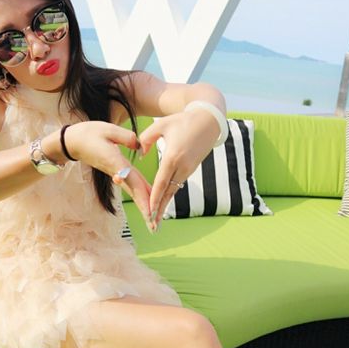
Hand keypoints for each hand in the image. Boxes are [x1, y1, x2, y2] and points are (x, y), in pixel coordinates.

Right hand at [64, 121, 151, 223]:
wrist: (72, 143)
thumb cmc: (88, 134)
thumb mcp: (107, 130)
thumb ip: (125, 137)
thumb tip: (138, 145)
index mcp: (115, 162)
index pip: (133, 181)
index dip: (143, 195)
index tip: (150, 211)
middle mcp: (117, 171)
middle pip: (135, 192)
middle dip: (145, 209)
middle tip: (154, 226)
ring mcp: (117, 173)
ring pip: (134, 191)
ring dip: (144, 206)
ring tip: (153, 222)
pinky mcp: (117, 172)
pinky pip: (132, 185)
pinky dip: (141, 195)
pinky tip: (148, 204)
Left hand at [138, 109, 220, 226]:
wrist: (208, 121)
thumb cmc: (182, 120)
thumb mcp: (161, 125)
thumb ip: (146, 139)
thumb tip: (140, 155)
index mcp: (173, 157)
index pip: (161, 182)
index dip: (154, 199)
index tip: (149, 212)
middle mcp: (182, 167)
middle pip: (168, 193)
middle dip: (159, 210)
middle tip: (152, 226)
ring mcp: (188, 169)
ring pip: (173, 190)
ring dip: (164, 205)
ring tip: (156, 220)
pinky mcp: (191, 169)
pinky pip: (178, 184)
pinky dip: (169, 195)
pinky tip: (163, 204)